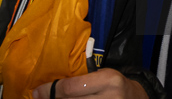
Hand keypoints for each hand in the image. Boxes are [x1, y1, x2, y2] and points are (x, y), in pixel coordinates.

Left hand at [32, 68, 147, 98]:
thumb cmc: (114, 84)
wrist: (135, 98)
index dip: (50, 91)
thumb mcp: (101, 75)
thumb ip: (80, 81)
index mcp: (107, 80)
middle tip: (40, 98)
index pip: (70, 88)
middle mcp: (109, 97)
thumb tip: (50, 88)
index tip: (36, 92)